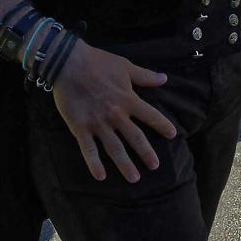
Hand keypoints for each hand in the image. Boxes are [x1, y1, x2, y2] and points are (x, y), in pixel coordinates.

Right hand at [49, 41, 176, 181]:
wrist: (67, 62)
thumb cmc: (97, 61)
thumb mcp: (125, 66)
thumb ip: (145, 76)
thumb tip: (164, 78)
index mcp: (128, 99)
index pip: (151, 115)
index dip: (162, 125)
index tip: (173, 135)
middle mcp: (116, 114)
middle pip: (135, 137)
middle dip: (146, 153)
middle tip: (155, 166)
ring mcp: (97, 122)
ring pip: (114, 148)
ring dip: (125, 164)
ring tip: (134, 178)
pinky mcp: (79, 127)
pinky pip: (88, 149)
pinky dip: (94, 164)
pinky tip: (100, 176)